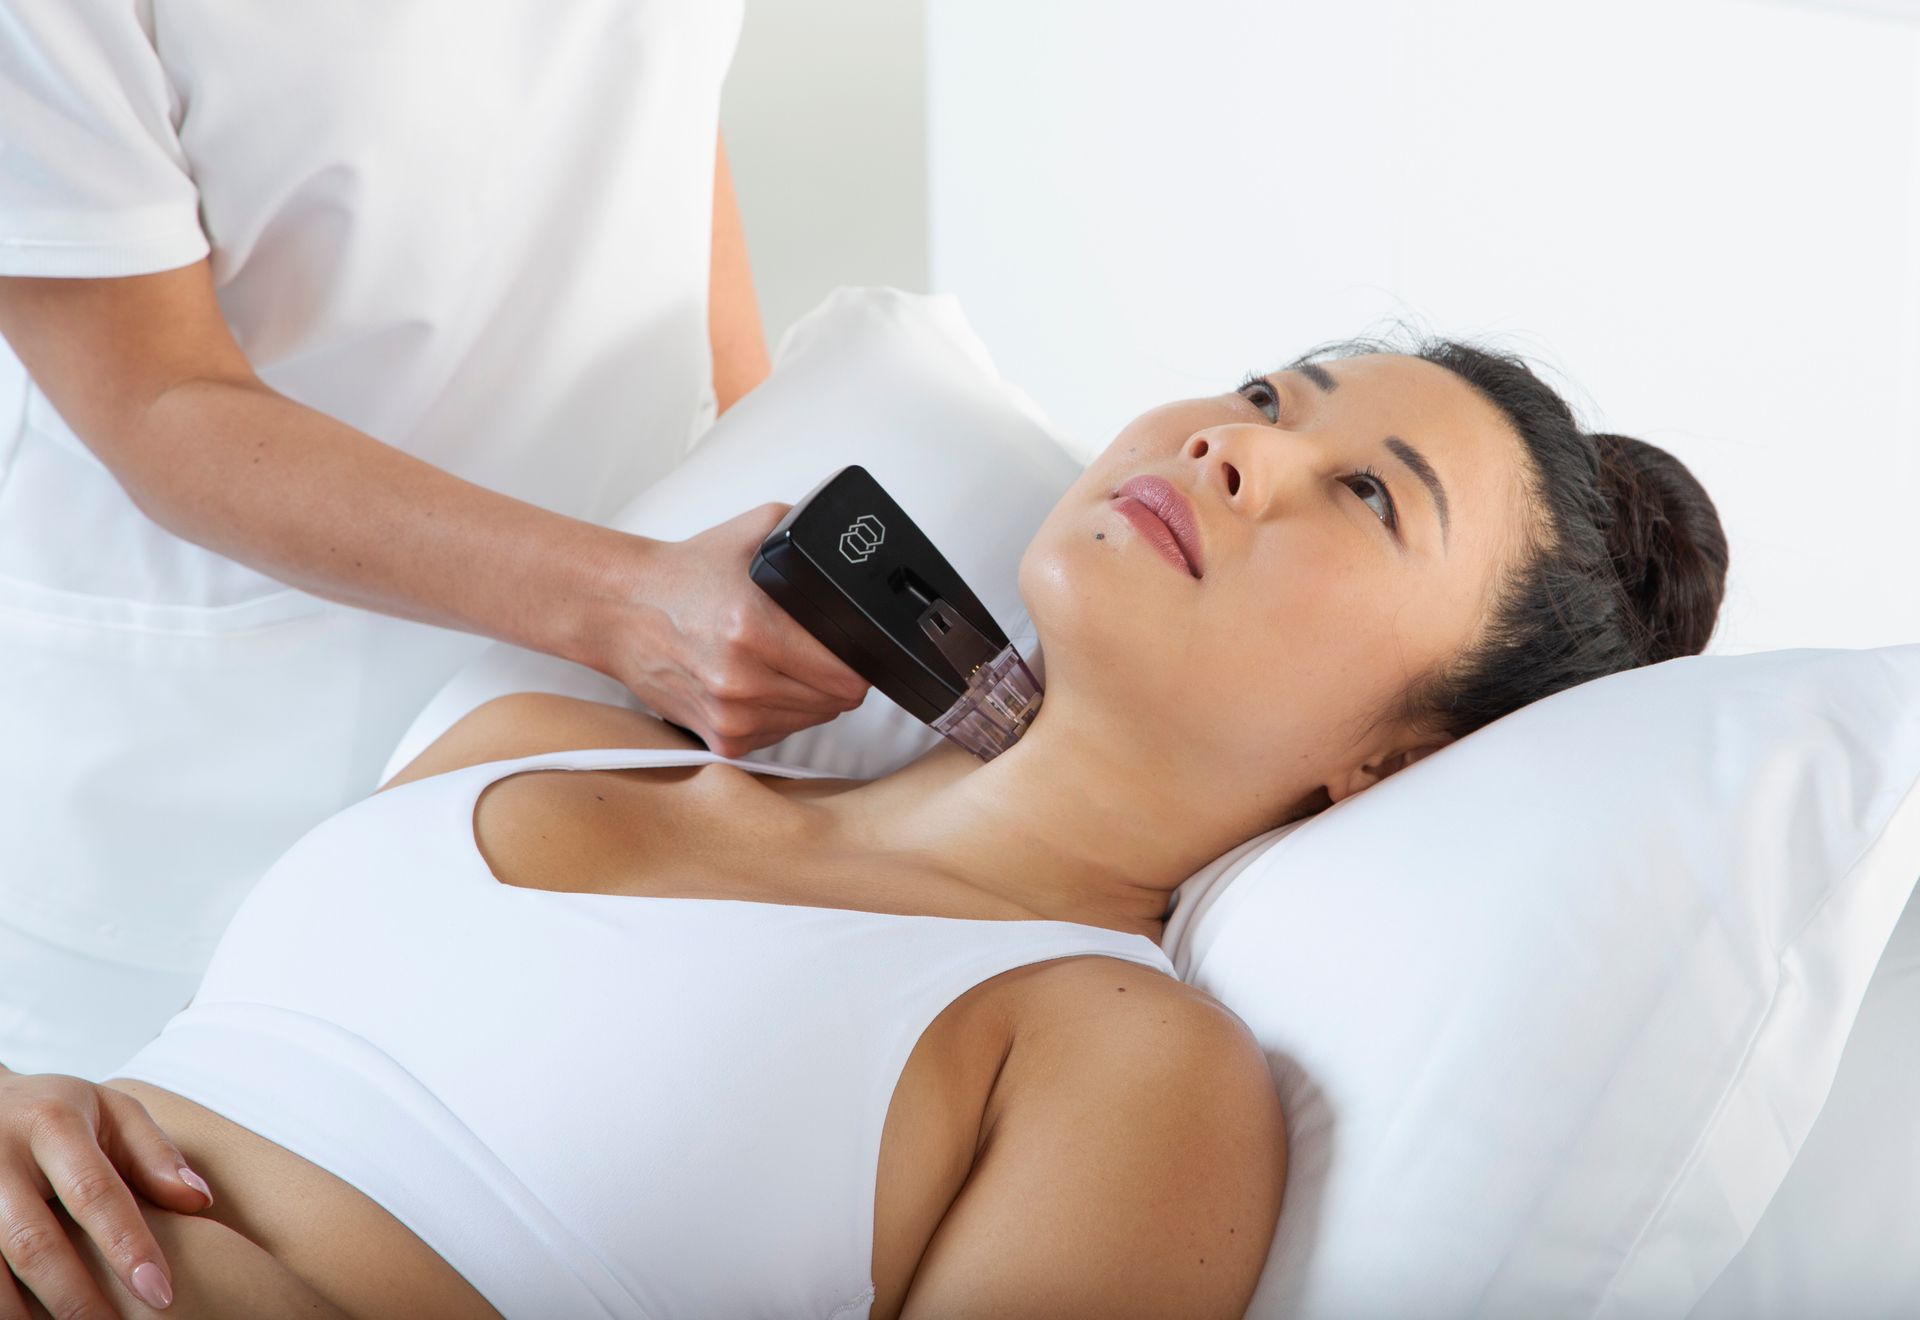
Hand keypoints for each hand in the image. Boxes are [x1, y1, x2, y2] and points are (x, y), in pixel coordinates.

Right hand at [0, 1066, 212, 1316]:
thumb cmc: (59, 1112)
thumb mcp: (112, 1112)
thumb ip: (155, 1156)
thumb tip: (200, 1201)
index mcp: (52, 1124)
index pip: (95, 1192)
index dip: (128, 1247)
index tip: (162, 1294)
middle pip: (34, 1242)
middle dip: (75, 1298)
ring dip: (23, 1316)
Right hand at [593, 503, 870, 758]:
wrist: (623, 608)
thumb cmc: (686, 575)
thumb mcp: (757, 532)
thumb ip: (811, 539)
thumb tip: (856, 552)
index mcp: (751, 627)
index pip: (847, 673)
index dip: (860, 660)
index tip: (854, 648)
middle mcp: (740, 678)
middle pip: (837, 701)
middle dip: (838, 676)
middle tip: (816, 649)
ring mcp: (730, 715)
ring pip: (812, 721)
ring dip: (810, 696)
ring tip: (781, 662)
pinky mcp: (721, 739)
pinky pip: (779, 734)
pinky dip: (780, 713)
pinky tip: (760, 683)